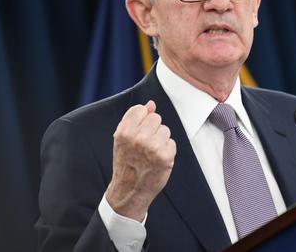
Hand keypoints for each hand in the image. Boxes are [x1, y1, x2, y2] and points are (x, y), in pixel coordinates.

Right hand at [106, 100, 176, 220]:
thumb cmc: (126, 163)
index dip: (142, 120)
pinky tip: (158, 160)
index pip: (141, 109)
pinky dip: (167, 151)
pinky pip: (172, 143)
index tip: (138, 132)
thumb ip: (134, 119)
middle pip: (156, 118)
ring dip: (161, 140)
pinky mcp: (165, 156)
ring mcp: (152, 147)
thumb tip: (151, 104)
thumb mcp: (123, 139)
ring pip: (165, 130)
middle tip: (145, 146)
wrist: (129, 190)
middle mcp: (138, 138)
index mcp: (124, 131)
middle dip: (153, 130)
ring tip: (151, 154)